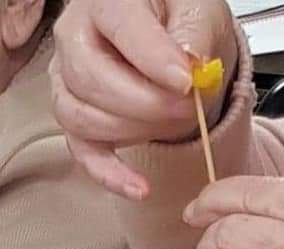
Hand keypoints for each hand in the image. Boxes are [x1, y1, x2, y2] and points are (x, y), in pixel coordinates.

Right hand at [50, 0, 237, 198]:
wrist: (178, 49)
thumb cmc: (183, 23)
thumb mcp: (202, 13)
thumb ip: (195, 35)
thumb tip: (189, 65)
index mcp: (108, 1)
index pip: (118, 25)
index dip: (152, 58)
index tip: (185, 82)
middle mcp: (77, 37)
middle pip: (91, 78)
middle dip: (148, 104)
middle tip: (189, 108)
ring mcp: (71, 80)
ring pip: (83, 116)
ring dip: (135, 132)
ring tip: (175, 125)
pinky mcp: (81, 120)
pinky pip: (83, 152)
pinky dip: (111, 174)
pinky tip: (139, 186)